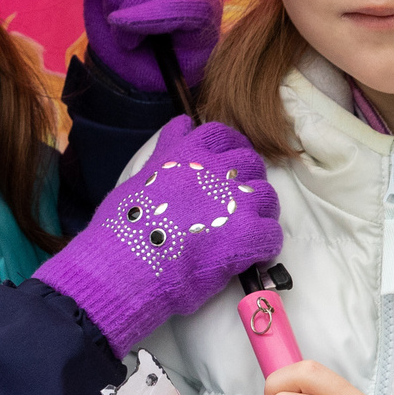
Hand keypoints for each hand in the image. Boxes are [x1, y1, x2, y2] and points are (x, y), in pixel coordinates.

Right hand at [34, 116, 281, 354]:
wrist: (122, 267)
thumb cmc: (121, 227)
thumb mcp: (139, 176)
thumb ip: (167, 152)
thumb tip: (181, 127)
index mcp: (188, 154)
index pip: (223, 136)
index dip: (230, 150)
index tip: (227, 167)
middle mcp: (215, 171)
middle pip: (251, 164)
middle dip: (247, 180)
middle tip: (235, 204)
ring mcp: (234, 202)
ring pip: (267, 197)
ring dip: (260, 212)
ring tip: (246, 231)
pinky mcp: (245, 236)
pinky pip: (272, 235)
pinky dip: (265, 246)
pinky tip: (251, 257)